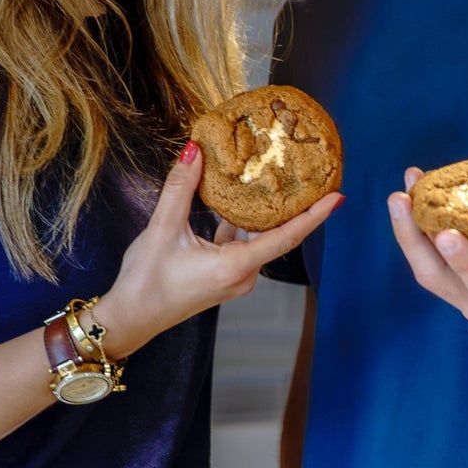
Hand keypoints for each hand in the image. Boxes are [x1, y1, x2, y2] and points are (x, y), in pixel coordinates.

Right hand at [97, 143, 339, 359]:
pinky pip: (241, 246)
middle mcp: (243, 276)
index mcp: (236, 266)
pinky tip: (235, 202)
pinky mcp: (222, 277)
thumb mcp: (162, 228)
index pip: (287, 237)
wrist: (130, 317)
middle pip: (278, 237)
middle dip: (295, 208)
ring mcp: (234, 278)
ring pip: (259, 240)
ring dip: (266, 214)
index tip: (337, 196)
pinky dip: (242, 225)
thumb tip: (195, 150)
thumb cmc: (146, 280)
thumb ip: (181, 187)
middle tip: (308, 177)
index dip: (314, 216)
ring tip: (277, 182)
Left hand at [387, 166, 467, 366]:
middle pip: (437, 278)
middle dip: (413, 237)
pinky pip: (440, 266)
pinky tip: (428, 202)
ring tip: (408, 190)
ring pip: (432, 272)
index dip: (464, 260)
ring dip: (413, 232)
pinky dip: (429, 235)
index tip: (444, 233)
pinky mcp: (467, 294)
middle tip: (400, 196)